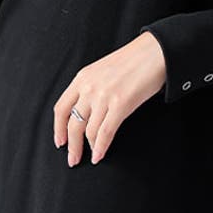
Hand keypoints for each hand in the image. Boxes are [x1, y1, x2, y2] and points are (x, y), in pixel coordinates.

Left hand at [53, 31, 166, 165]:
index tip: (60, 142)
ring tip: (91, 157)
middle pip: (72, 123)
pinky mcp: (120, 104)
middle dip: (71, 146)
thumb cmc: (133, 61)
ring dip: (87, 148)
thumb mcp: (102, 71)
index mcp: (82, 78)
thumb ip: (90, 88)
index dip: (58, 129)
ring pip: (88, 131)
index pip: (61, 108)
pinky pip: (105, 132)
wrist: (155, 52)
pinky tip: (99, 155)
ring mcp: (104, 96)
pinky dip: (101, 147)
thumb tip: (86, 113)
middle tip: (72, 160)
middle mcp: (89, 87)